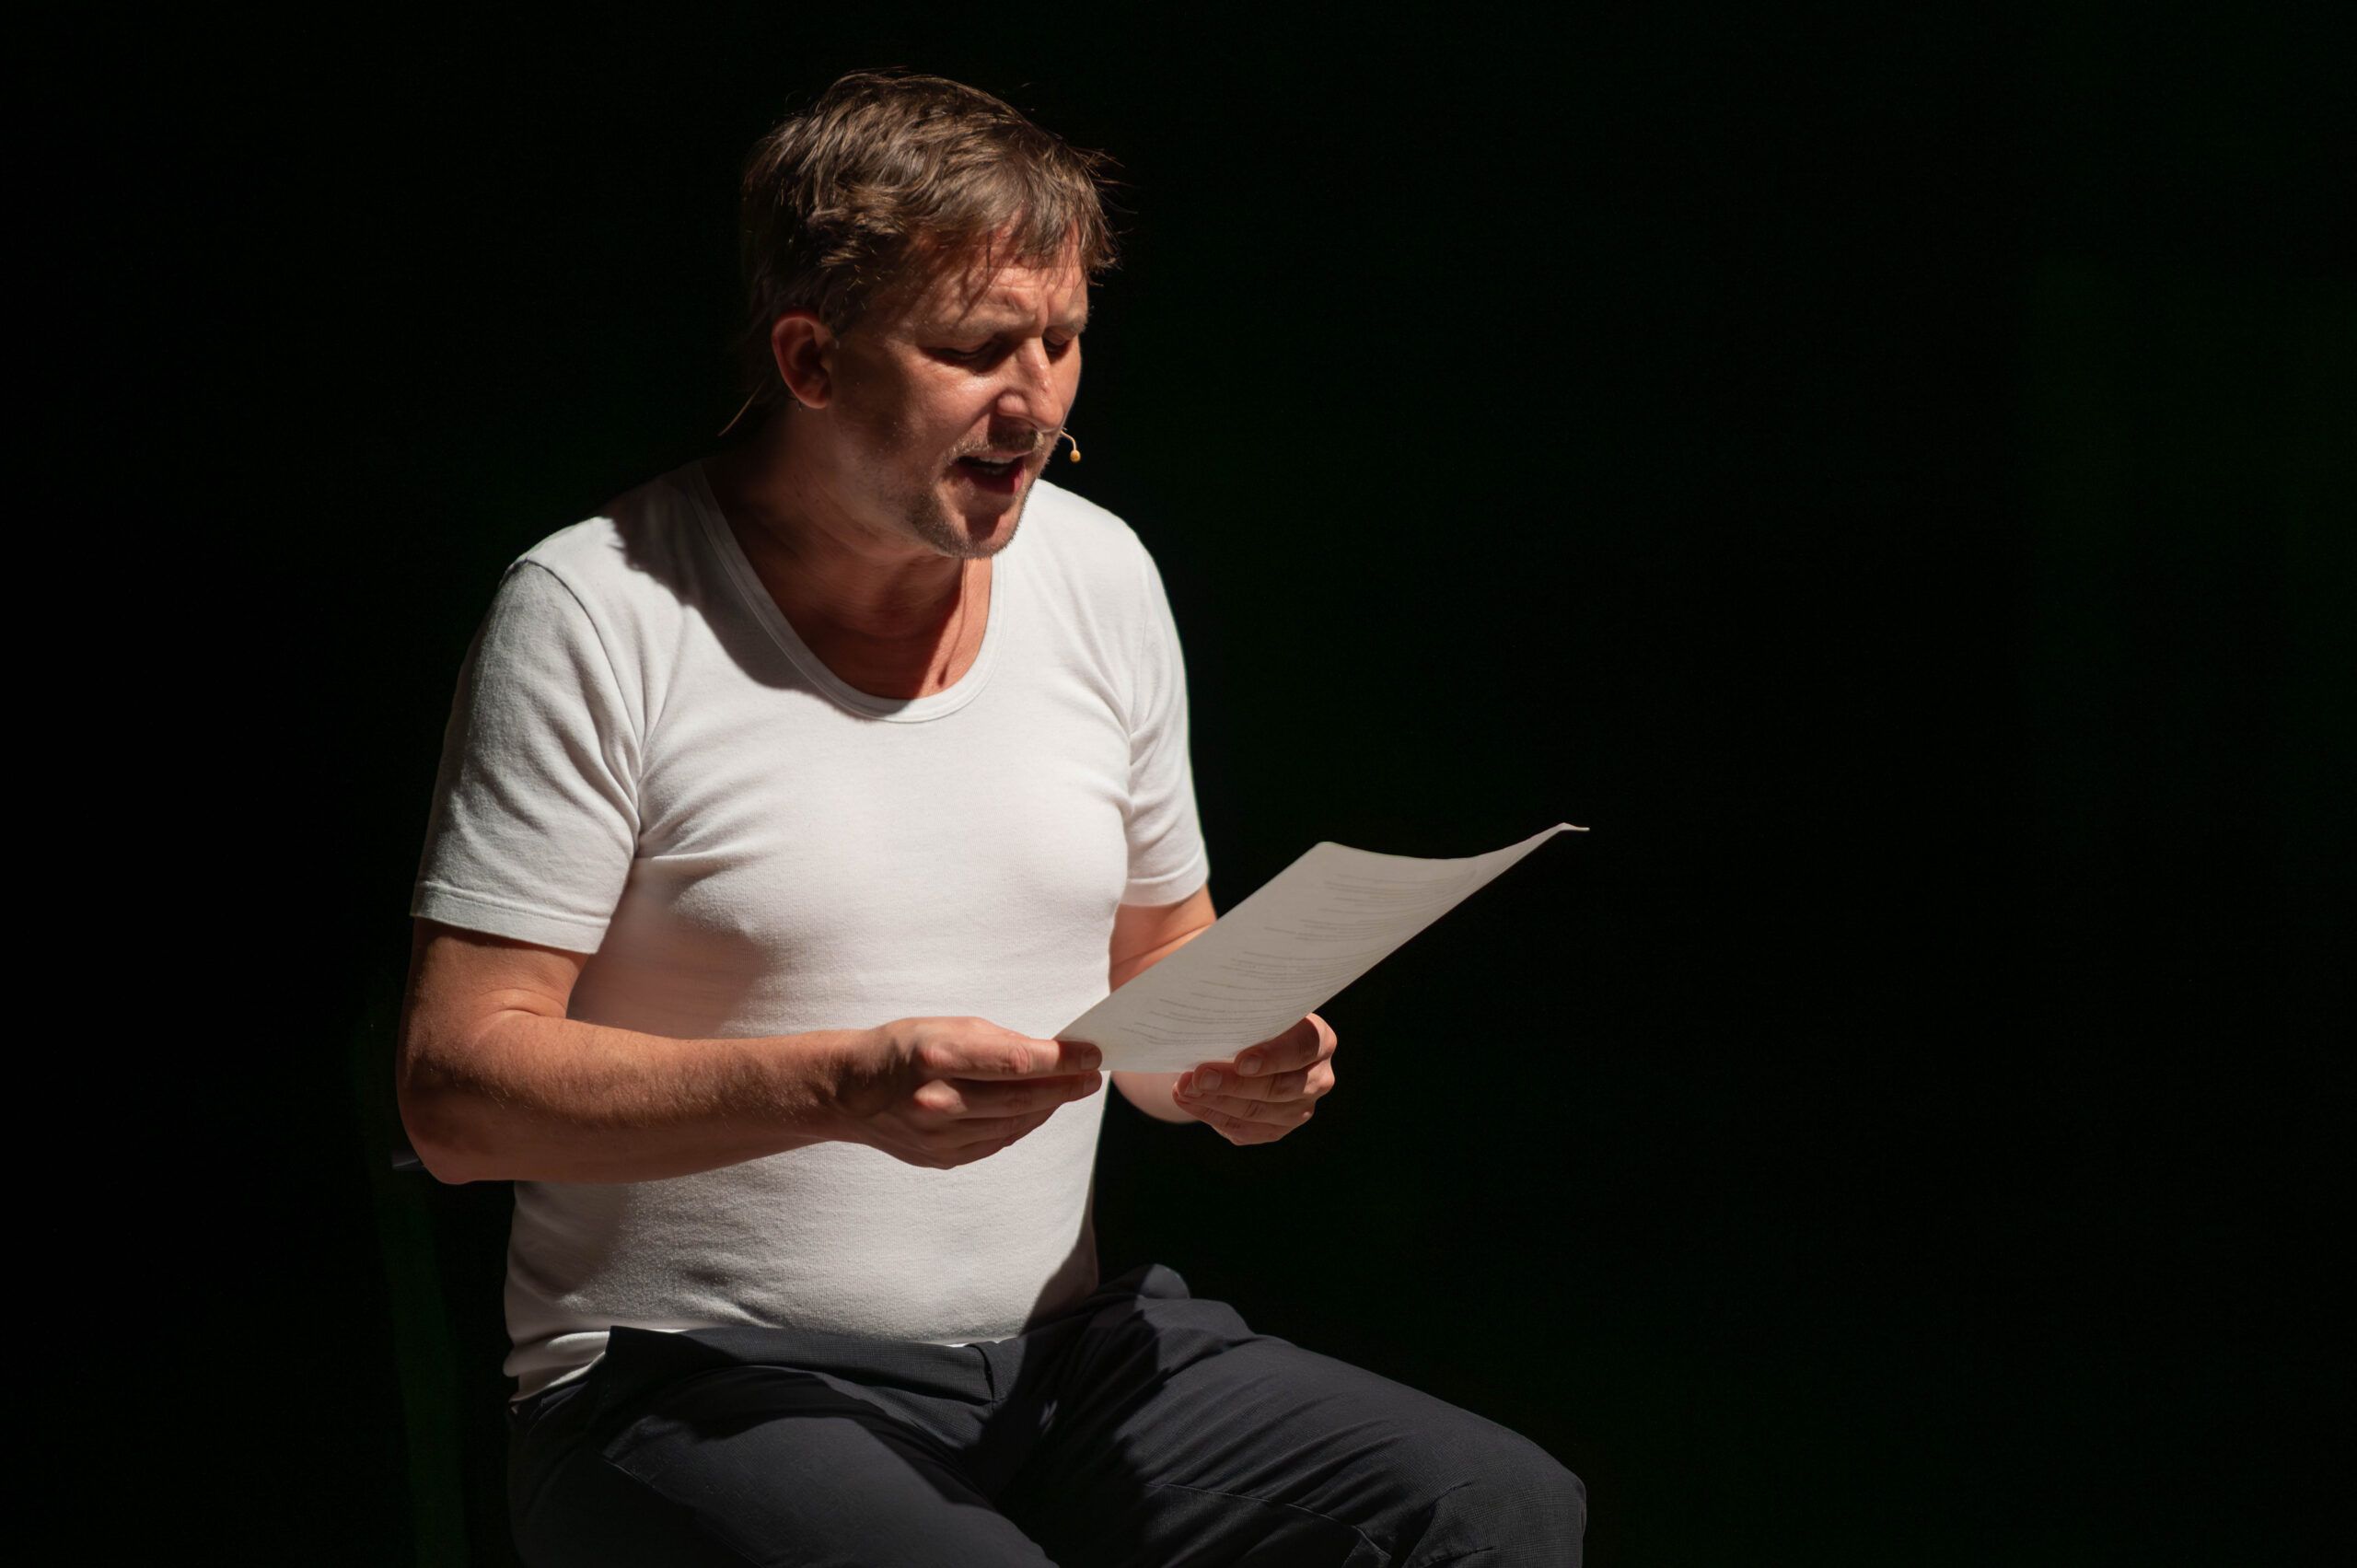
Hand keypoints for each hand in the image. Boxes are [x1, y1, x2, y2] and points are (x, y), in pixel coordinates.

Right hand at [829, 1018, 1102, 1169]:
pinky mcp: (939, 1158)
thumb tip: (1050, 1055)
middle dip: (1064, 1087)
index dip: (1062, 1061)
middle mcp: (936, 1101)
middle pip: (1020, 1099)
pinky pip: (995, 1143)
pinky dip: (1021, 1126)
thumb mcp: (946, 1026)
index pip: (1016, 1062)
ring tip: (1068, 1091)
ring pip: (1012, 1125)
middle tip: (1092, 1077)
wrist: (848, 1091)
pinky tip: (1035, 1111)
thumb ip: (999, 1042)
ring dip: (1046, 1108)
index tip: (1092, 1054)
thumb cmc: (902, 1048)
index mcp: (937, 1058)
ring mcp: (937, 1137)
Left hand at [1171, 1014, 1336, 1145]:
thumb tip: (1210, 1027)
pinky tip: (1188, 1101)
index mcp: (1319, 1040)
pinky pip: (1244, 1130)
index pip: (1303, 1049)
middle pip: (1279, 1087)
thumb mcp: (1249, 1011)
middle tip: (1199, 1077)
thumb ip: (1242, 1018)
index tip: (1241, 1062)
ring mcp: (1300, 1108)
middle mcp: (1318, 1077)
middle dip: (1234, 1084)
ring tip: (1184, 1088)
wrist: (1240, 1046)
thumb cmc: (1246, 1020)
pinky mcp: (1277, 1129)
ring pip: (1258, 1112)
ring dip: (1216, 1101)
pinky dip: (1212, 1115)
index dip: (1273, 1057)